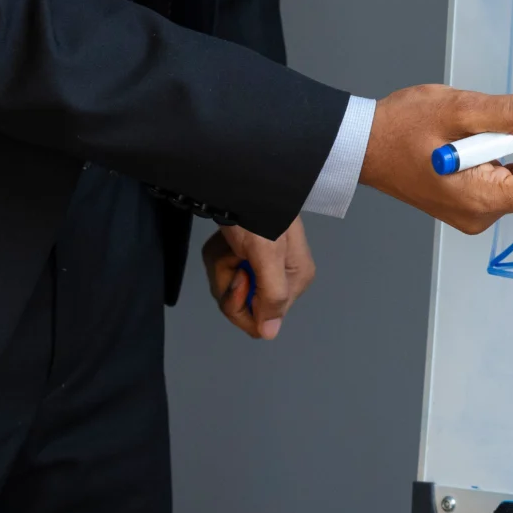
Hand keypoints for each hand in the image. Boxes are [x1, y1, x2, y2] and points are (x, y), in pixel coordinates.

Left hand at [202, 217, 315, 340]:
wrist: (243, 179)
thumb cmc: (259, 212)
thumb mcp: (268, 253)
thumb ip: (272, 295)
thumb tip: (270, 332)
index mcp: (294, 280)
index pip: (264, 320)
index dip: (243, 305)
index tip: (239, 278)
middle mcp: (280, 277)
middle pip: (244, 307)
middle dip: (229, 284)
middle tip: (233, 258)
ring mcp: (260, 266)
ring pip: (229, 289)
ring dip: (222, 266)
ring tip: (230, 244)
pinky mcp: (244, 255)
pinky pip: (223, 271)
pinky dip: (218, 256)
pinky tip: (225, 240)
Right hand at [361, 84, 512, 233]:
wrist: (361, 144)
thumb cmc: (399, 128)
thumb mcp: (457, 109)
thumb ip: (509, 116)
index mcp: (479, 200)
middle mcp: (480, 214)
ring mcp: (473, 210)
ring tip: (488, 114)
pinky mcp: (467, 200)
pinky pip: (502, 176)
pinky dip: (502, 148)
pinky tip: (481, 128)